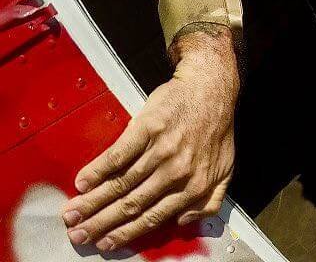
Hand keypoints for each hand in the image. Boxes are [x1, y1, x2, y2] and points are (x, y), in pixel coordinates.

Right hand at [63, 37, 236, 251]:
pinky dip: (98, 170)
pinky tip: (82, 182)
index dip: (125, 233)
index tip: (105, 244)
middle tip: (78, 235)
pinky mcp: (149, 128)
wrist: (210, 88)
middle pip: (131, 204)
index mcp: (195, 185)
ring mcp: (162, 149)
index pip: (153, 217)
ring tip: (72, 214)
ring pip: (122, 183)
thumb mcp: (225, 168)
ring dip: (92, 201)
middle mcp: (177, 171)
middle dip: (100, 223)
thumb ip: (210, 199)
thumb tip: (185, 222)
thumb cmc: (216, 130)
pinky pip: (119, 155)